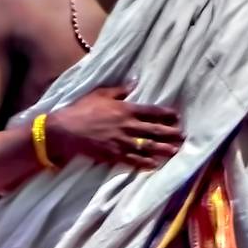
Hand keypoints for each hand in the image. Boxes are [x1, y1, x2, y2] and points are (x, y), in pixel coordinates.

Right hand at [44, 84, 182, 169]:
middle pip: (154, 130)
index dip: (166, 114)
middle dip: (170, 133)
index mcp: (125, 109)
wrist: (64, 129)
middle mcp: (127, 125)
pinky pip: (133, 159)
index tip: (177, 117)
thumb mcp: (100, 94)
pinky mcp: (114, 154)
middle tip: (183, 136)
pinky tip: (155, 165)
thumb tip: (135, 82)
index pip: (151, 111)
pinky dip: (145, 163)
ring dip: (163, 149)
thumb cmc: (81, 109)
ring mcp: (121, 141)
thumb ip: (119, 90)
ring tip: (175, 151)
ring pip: (147, 146)